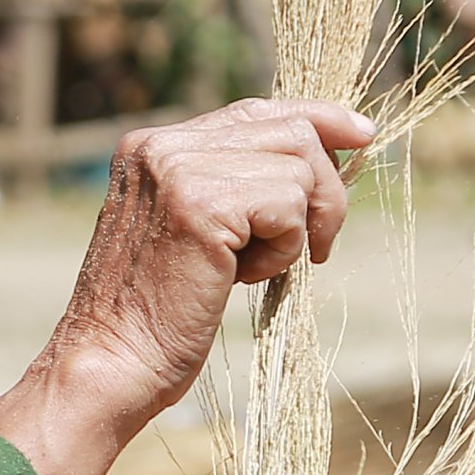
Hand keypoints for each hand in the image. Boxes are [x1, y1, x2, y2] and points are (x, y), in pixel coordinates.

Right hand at [0, 99, 373, 474]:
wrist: (113, 364)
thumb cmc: (159, 316)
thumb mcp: (196, 232)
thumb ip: (236, 186)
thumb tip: (329, 156)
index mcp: (153, 146)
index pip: (255, 110)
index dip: (318, 118)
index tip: (362, 136)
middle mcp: (161, 146)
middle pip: (291, 130)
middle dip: (327, 188)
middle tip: (316, 247)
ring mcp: (179, 170)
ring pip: (299, 167)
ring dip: (299, 227)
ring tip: (256, 270)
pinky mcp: (201, 205)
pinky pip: (289, 205)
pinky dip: (284, 249)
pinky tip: (244, 279)